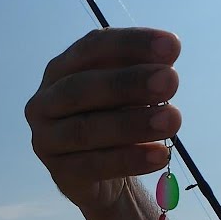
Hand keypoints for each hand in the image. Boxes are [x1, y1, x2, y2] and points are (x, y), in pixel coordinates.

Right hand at [24, 27, 181, 212]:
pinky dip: (128, 160)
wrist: (104, 175)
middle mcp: (46, 100)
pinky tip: (160, 155)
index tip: (172, 46)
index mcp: (62, 68)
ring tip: (173, 120)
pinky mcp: (60, 174)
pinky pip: (92, 166)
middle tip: (172, 81)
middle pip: (81, 88)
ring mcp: (47, 139)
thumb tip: (168, 55)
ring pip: (85, 130)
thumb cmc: (117, 118)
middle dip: (129, 83)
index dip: (130, 44)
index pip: (92, 47)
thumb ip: (143, 72)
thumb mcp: (131, 91)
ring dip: (132, 124)